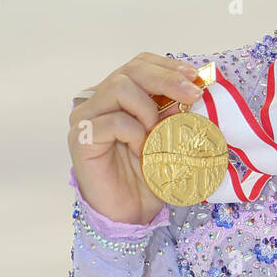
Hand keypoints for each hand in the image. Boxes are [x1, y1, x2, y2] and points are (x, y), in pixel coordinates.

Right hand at [67, 51, 204, 224]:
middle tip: (193, 95)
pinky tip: (141, 150)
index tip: (195, 77)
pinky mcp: (81, 138)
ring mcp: (85, 118)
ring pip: (119, 87)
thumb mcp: (169, 135)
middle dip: (167, 79)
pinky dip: (135, 133)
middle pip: (130, 70)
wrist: (131, 212)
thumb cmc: (148, 174)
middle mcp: (97, 101)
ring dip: (148, 109)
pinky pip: (113, 120)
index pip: (139, 64)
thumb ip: (174, 110)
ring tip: (158, 134)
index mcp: (116, 95)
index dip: (168, 66)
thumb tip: (194, 89)